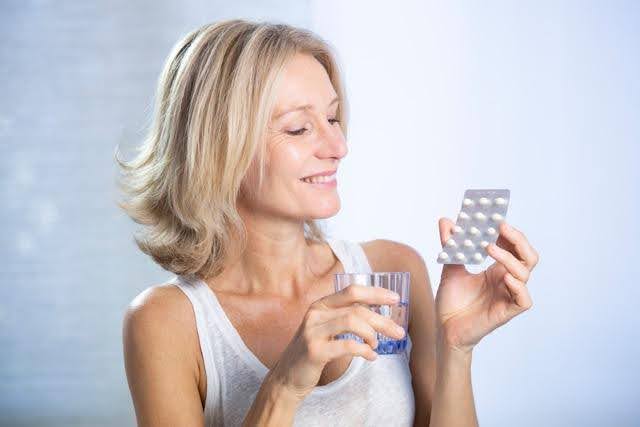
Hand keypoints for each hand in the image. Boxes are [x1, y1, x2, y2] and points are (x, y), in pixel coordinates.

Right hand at [268, 284, 406, 401]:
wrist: (287, 377)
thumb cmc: (313, 352)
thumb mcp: (326, 329)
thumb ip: (346, 318)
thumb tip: (379, 315)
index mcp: (321, 305)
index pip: (352, 291)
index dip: (375, 292)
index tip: (395, 298)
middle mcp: (316, 313)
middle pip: (357, 308)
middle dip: (382, 320)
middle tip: (399, 332)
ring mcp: (313, 331)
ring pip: (352, 322)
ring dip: (371, 334)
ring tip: (376, 345)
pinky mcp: (314, 351)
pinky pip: (347, 346)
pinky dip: (364, 350)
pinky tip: (370, 356)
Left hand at [435, 218, 539, 353]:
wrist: (444, 327)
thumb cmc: (452, 301)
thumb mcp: (450, 267)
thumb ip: (451, 244)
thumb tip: (445, 220)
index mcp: (497, 269)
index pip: (514, 246)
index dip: (510, 232)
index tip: (496, 218)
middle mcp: (507, 280)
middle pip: (528, 256)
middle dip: (518, 239)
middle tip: (501, 227)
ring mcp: (508, 295)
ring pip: (525, 273)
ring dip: (509, 257)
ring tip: (488, 248)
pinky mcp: (507, 311)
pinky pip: (524, 299)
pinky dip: (518, 286)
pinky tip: (505, 278)